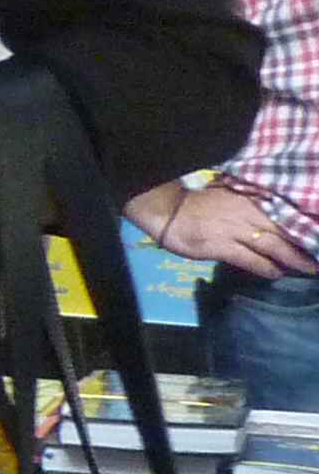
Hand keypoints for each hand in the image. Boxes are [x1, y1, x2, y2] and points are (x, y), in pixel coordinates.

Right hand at [148, 181, 314, 279]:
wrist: (170, 212)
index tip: (317, 236)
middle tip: (318, 259)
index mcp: (253, 201)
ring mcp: (237, 230)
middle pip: (286, 231)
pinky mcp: (223, 247)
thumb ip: (253, 208)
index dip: (305, 225)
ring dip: (294, 259)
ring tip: (310, 269)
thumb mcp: (232, 199)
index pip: (286, 213)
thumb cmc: (201, 206)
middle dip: (305, 246)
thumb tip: (274, 220)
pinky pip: (251, 260)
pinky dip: (266, 268)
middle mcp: (250, 214)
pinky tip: (277, 274)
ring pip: (274, 245)